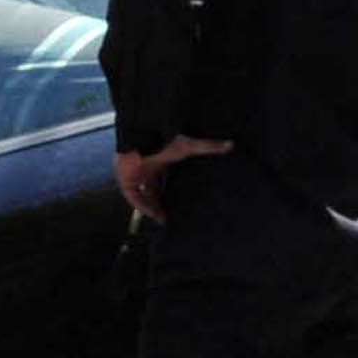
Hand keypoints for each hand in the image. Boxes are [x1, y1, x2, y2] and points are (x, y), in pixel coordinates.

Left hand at [114, 134, 231, 221]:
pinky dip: (143, 207)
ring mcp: (136, 176)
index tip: (185, 199)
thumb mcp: (188, 146)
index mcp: (160, 161)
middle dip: (164, 201)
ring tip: (166, 219)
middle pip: (156, 189)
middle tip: (176, 213)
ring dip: (154, 207)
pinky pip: (134, 199)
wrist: (140, 138)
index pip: (167, 178)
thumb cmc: (163, 141)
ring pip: (145, 196)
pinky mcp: (126, 182)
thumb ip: (208, 147)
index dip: (174, 189)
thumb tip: (231, 144)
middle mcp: (148, 169)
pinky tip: (154, 216)